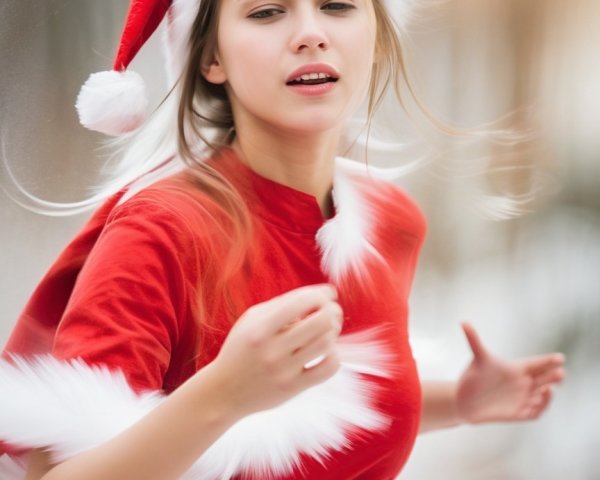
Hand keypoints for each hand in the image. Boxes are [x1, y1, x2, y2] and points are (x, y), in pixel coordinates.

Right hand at [211, 284, 342, 415]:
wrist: (224, 391)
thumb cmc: (242, 348)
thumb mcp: (252, 320)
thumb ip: (282, 304)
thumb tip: (321, 295)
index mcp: (260, 328)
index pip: (301, 302)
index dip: (322, 294)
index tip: (328, 294)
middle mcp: (272, 350)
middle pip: (320, 322)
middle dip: (333, 311)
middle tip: (332, 311)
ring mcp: (283, 371)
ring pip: (326, 343)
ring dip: (333, 331)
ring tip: (329, 328)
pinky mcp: (293, 388)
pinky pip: (328, 368)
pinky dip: (334, 355)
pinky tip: (326, 351)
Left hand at [456, 322, 564, 423]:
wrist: (464, 400)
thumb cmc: (473, 377)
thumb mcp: (478, 358)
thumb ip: (474, 340)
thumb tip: (464, 321)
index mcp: (518, 368)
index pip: (538, 363)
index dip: (549, 361)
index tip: (560, 357)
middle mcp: (524, 383)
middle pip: (544, 378)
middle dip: (554, 375)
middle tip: (560, 371)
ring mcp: (523, 398)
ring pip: (543, 395)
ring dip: (548, 393)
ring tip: (550, 386)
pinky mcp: (519, 413)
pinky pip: (536, 411)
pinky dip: (542, 406)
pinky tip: (541, 401)